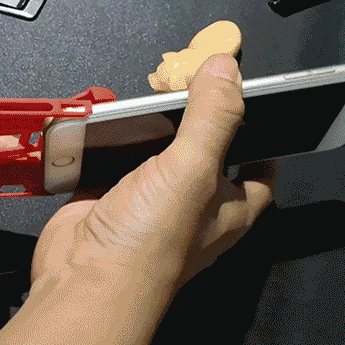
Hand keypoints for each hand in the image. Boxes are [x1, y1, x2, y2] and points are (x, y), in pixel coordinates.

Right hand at [30, 54, 273, 293]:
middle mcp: (192, 207)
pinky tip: (105, 119)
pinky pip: (112, 161)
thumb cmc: (151, 239)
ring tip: (149, 90)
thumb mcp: (194, 169)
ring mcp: (148, 203)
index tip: (252, 103)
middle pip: (203, 153)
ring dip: (149, 127)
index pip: (258, 169)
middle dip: (196, 118)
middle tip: (189, 80)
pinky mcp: (109, 199)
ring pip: (155, 155)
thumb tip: (227, 67)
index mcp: (229, 208)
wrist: (84, 278)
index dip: (260, 137)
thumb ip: (213, 116)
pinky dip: (108, 141)